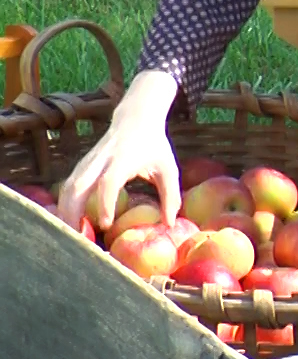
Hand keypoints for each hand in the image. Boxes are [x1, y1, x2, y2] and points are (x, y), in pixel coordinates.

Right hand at [57, 69, 183, 232]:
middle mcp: (100, 161)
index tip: (105, 224)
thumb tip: (170, 224)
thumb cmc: (154, 146)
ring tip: (73, 235)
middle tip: (80, 240)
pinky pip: (68, 187)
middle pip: (78, 187)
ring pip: (68, 188)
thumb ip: (171, 196)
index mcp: (123, 160)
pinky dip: (66, 205)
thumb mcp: (168, 168)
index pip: (108, 183)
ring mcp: (87, 162)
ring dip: (66, 212)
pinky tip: (72, 222)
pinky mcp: (81, 166)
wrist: (135, 119)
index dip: (104, 203)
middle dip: (74, 213)